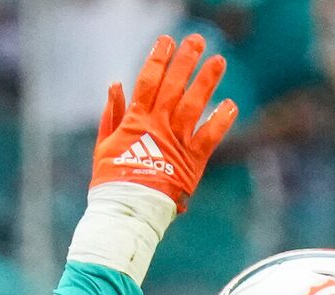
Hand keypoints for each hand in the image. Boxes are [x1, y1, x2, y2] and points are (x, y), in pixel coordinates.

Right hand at [90, 33, 236, 210]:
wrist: (126, 214)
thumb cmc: (112, 183)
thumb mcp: (105, 146)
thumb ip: (111, 115)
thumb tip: (116, 85)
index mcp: (136, 122)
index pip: (148, 81)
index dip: (157, 58)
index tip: (166, 40)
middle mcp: (158, 127)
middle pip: (174, 86)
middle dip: (185, 61)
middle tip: (196, 40)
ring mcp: (176, 142)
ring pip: (194, 104)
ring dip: (206, 81)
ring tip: (219, 60)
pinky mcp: (191, 162)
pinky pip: (209, 137)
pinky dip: (220, 121)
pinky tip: (230, 104)